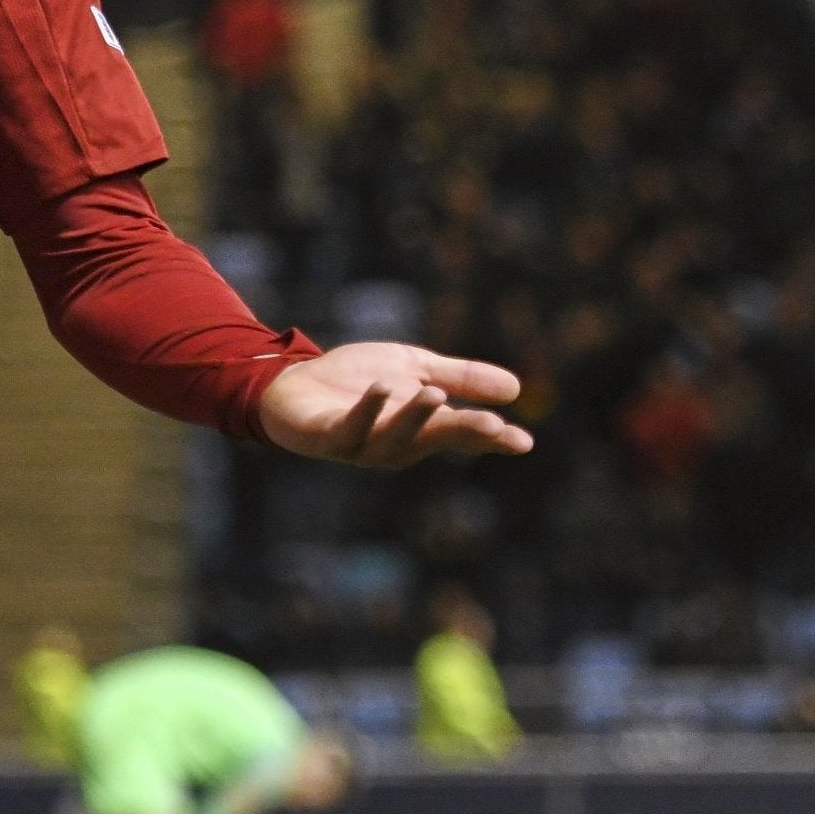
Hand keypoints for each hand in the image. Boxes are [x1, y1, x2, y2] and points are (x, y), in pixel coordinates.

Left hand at [256, 341, 528, 467]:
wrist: (292, 382)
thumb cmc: (353, 381)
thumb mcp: (414, 369)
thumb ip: (459, 378)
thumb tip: (517, 388)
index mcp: (420, 429)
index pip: (462, 436)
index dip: (491, 439)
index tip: (522, 440)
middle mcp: (395, 444)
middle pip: (435, 440)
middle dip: (463, 433)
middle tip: (493, 425)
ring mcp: (361, 444)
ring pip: (394, 439)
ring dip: (415, 418)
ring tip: (436, 394)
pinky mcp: (327, 437)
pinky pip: (349, 429)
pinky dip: (366, 411)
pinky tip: (382, 390)